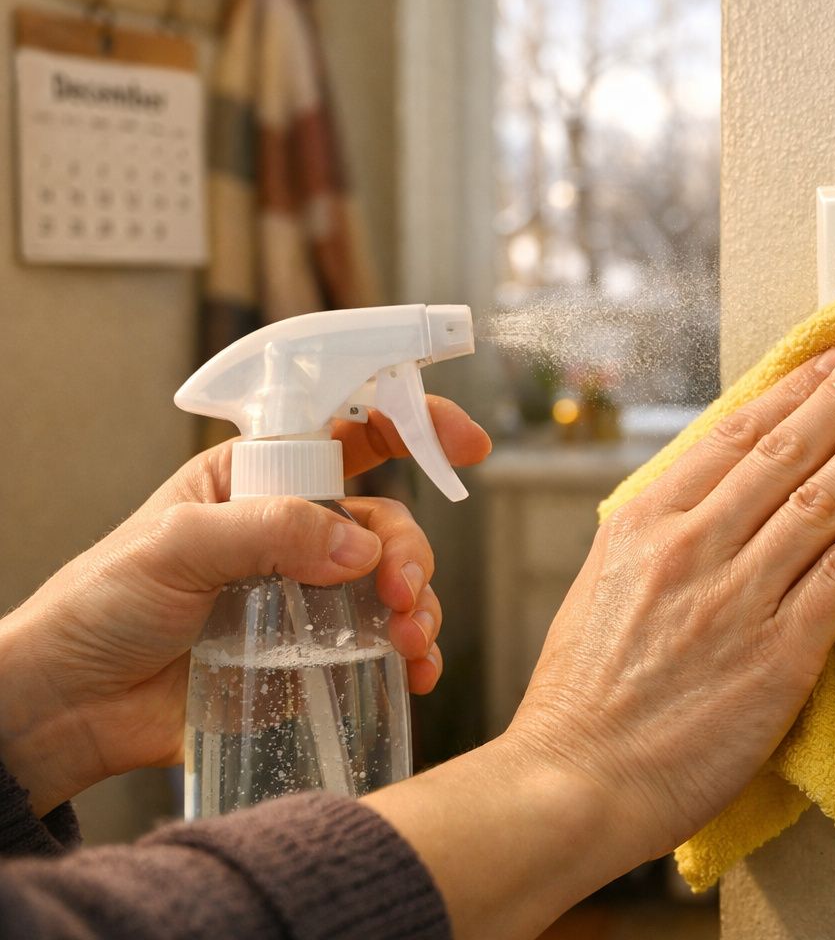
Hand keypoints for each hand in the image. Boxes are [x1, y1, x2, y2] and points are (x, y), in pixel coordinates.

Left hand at [0, 398, 491, 815]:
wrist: (72, 708)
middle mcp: (291, 529)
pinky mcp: (313, 652)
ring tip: (408, 640)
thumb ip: (268, 532)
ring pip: (394, 581)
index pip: (347, 431)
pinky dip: (412, 654)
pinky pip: (382, 642)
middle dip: (410, 551)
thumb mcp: (175, 548)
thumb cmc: (101, 608)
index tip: (464, 443)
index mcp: (256, 479)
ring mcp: (307, 593)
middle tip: (401, 593)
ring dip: (418, 605)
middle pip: (385, 518)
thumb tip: (359, 549)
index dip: (412, 424)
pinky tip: (416, 671)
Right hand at [368, 330, 834, 937]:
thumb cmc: (583, 697)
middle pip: (786, 449)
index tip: (829, 359)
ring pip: (821, 498)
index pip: (735, 433)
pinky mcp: (777, 655)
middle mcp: (692, 546)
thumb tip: (714, 495)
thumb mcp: (603, 582)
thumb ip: (658, 533)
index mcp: (645, 522)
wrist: (574, 780)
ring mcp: (737, 597)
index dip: (794, 389)